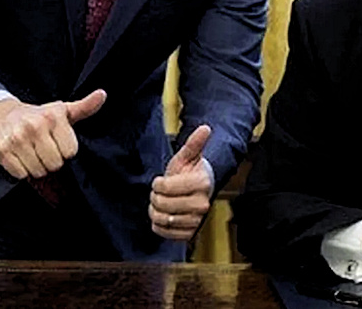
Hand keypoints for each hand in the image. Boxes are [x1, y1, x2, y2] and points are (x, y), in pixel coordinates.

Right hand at [0, 89, 105, 178]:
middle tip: (45, 149)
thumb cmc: (38, 116)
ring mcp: (16, 138)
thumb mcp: (63, 110)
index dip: (66, 150)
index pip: (70, 152)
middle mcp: (34, 126)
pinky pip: (21, 174)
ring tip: (33, 153)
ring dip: (37, 166)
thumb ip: (85, 106)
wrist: (3, 116)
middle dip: (52, 160)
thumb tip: (102, 95)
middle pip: (55, 163)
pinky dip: (22, 170)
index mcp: (53, 116)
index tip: (59, 143)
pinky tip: (21, 157)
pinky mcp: (2, 151)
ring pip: (38, 171)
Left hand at [149, 124, 212, 240]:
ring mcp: (197, 220)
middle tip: (160, 192)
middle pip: (163, 204)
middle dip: (156, 197)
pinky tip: (164, 215)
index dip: (158, 183)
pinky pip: (164, 233)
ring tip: (162, 203)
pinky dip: (159, 225)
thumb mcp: (188, 156)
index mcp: (202, 184)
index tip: (161, 180)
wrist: (199, 191)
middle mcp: (202, 204)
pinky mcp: (190, 234)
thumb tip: (205, 128)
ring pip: (163, 219)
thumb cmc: (190, 172)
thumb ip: (194, 143)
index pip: (166, 187)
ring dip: (156, 211)